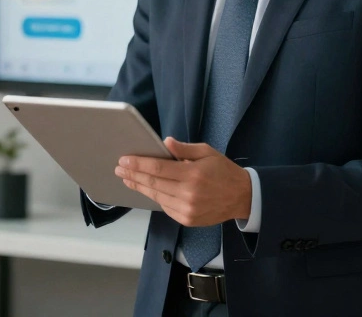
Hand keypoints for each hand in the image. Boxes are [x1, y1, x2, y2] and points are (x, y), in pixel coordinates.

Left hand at [115, 137, 251, 227]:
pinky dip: (154, 197)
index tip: (124, 160)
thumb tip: (165, 142)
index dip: (138, 164)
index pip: (158, 168)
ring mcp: (187, 209)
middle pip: (153, 184)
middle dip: (133, 175)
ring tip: (127, 178)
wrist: (242, 197)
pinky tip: (145, 189)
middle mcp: (188, 194)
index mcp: (193, 174)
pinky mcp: (187, 219)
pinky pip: (164, 206)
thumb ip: (184, 148)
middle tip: (119, 168)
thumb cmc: (223, 171)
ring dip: (139, 187)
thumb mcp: (207, 152)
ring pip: (156, 196)